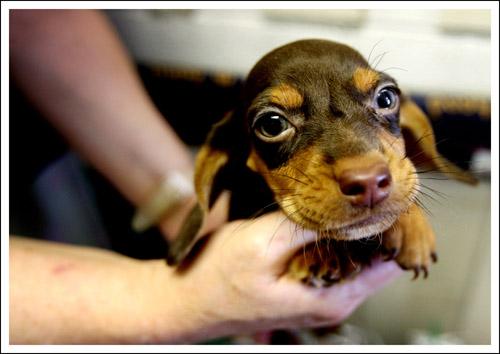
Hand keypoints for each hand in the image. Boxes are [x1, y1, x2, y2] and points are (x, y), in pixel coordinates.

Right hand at [167, 211, 402, 341]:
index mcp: (333, 297)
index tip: (386, 191)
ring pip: (360, 255)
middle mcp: (335, 298)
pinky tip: (327, 209)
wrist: (189, 299)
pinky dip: (338, 232)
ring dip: (357, 224)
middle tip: (368, 182)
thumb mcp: (260, 245)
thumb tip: (346, 206)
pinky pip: (338, 255)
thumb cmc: (218, 278)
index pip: (391, 261)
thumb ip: (305, 226)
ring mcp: (322, 291)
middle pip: (380, 258)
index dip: (394, 224)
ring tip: (351, 190)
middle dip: (379, 220)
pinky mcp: (308, 281)